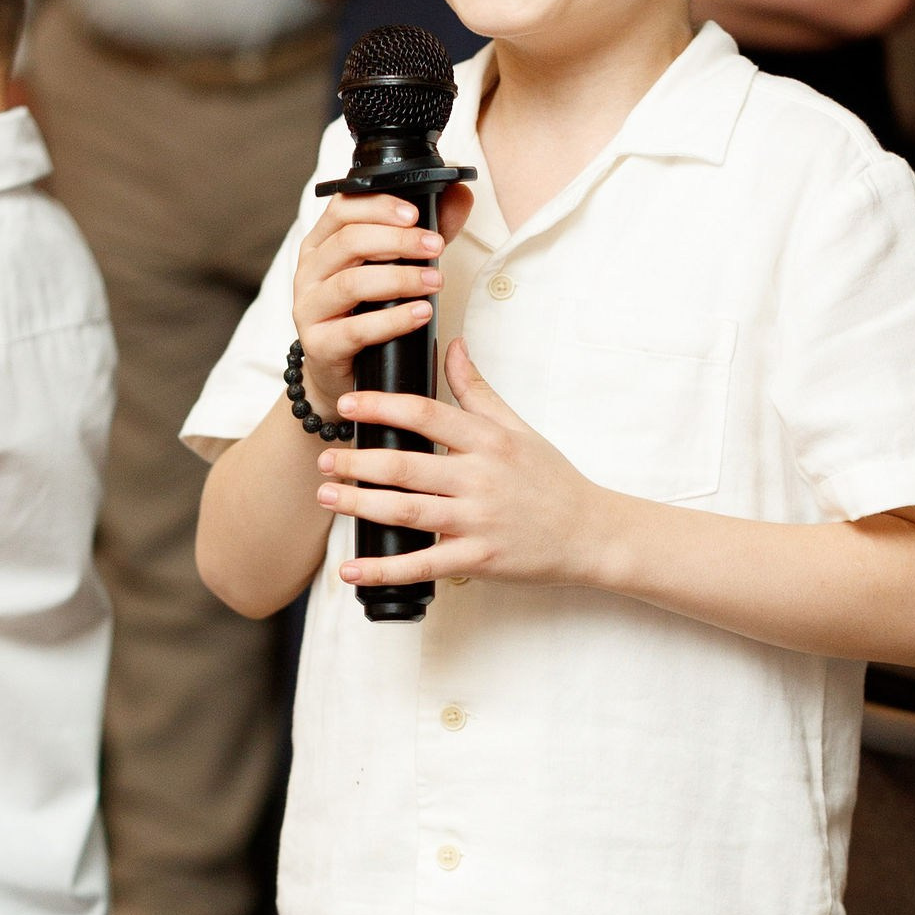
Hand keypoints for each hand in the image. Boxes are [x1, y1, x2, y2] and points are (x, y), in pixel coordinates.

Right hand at [289, 178, 470, 421]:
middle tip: (435, 247)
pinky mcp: (318, 344)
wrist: (343, 372)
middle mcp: (309, 272)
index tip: (415, 214)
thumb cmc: (367, 312)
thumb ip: (424, 230)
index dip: (379, 206)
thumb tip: (460, 195)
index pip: (342, 209)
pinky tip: (420, 314)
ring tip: (434, 281)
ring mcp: (309, 308)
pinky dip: (393, 320)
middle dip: (397, 241)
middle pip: (348, 241)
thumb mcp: (394, 266)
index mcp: (321, 244)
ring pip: (352, 282)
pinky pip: (356, 329)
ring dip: (400, 279)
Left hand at [318, 336, 612, 590]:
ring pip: (408, 512)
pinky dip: (384, 569)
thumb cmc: (551, 480)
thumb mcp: (517, 428)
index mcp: (488, 441)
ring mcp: (479, 521)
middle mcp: (481, 478)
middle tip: (323, 459)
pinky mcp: (480, 559)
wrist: (591, 533)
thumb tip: (452, 345)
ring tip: (326, 496)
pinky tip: (351, 570)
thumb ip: (477, 389)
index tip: (348, 404)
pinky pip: (423, 565)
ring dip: (361, 505)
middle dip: (358, 462)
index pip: (426, 415)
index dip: (382, 408)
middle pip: (407, 466)